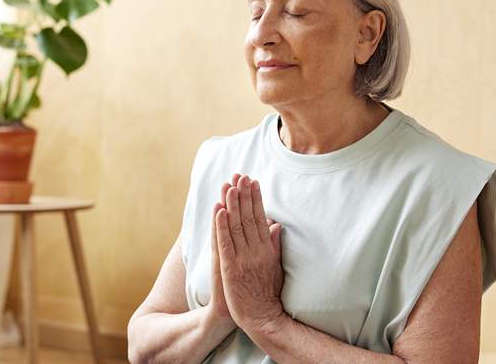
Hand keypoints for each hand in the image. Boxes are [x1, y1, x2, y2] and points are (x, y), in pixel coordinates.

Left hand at [215, 174, 284, 332]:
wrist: (261, 318)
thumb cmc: (267, 295)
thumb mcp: (276, 267)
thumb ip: (274, 246)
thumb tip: (276, 225)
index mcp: (267, 250)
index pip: (260, 219)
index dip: (256, 199)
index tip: (253, 182)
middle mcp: (256, 252)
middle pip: (248, 218)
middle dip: (244, 195)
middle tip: (241, 176)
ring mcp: (243, 260)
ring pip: (237, 227)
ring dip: (232, 204)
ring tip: (229, 186)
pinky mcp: (231, 268)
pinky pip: (225, 243)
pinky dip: (222, 226)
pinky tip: (220, 211)